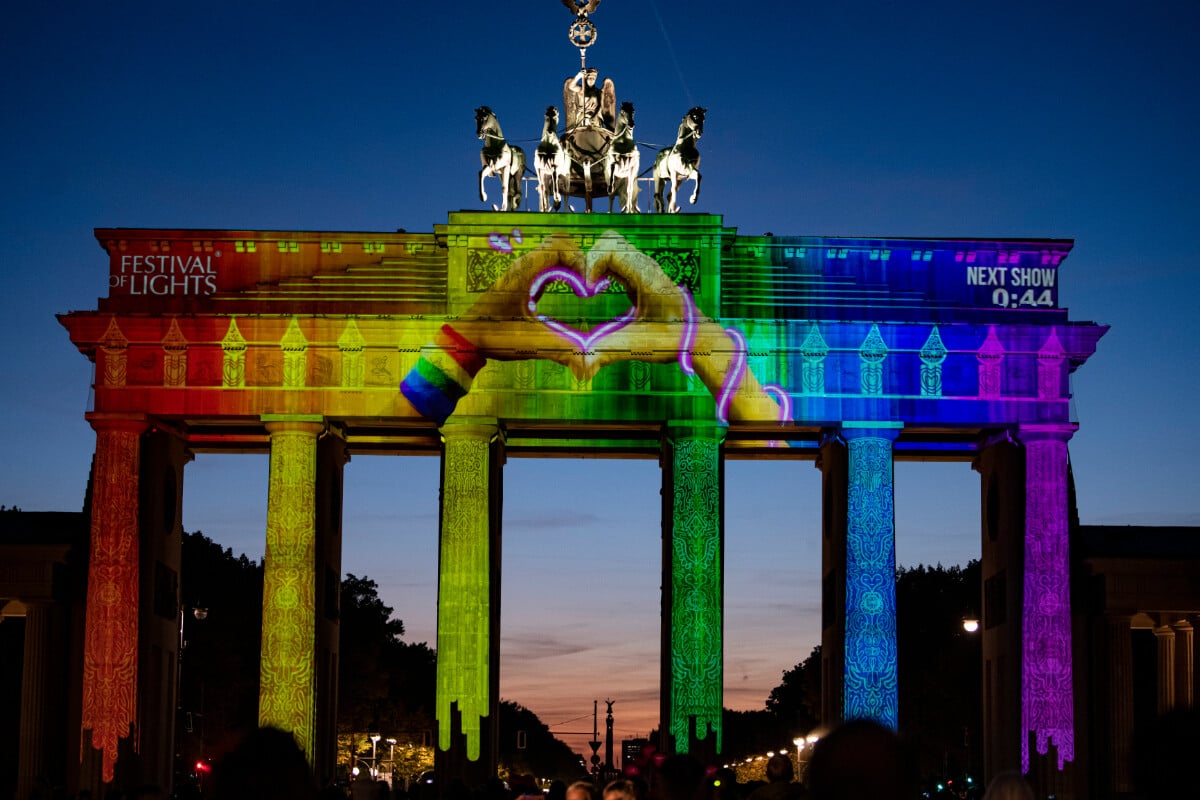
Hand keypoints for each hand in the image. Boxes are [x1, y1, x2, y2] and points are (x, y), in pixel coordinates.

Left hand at [453, 232, 595, 378]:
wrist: (468, 338)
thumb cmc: (494, 337)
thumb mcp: (531, 343)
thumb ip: (561, 350)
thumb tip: (587, 366)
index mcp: (525, 272)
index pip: (560, 246)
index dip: (580, 262)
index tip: (586, 288)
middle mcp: (524, 265)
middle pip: (560, 242)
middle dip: (579, 259)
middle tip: (588, 285)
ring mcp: (523, 270)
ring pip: (555, 250)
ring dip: (572, 264)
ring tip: (583, 288)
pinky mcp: (524, 279)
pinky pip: (549, 263)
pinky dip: (564, 270)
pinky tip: (572, 290)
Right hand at [582, 230, 785, 423]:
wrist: (696, 339)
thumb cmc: (672, 342)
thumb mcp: (637, 347)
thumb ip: (607, 352)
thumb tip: (581, 367)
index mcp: (646, 276)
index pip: (610, 247)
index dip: (591, 263)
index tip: (588, 290)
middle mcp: (644, 266)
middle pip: (608, 240)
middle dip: (590, 259)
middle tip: (586, 286)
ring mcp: (643, 268)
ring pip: (611, 246)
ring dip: (594, 263)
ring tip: (590, 289)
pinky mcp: (639, 274)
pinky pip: (614, 259)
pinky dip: (600, 268)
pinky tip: (598, 290)